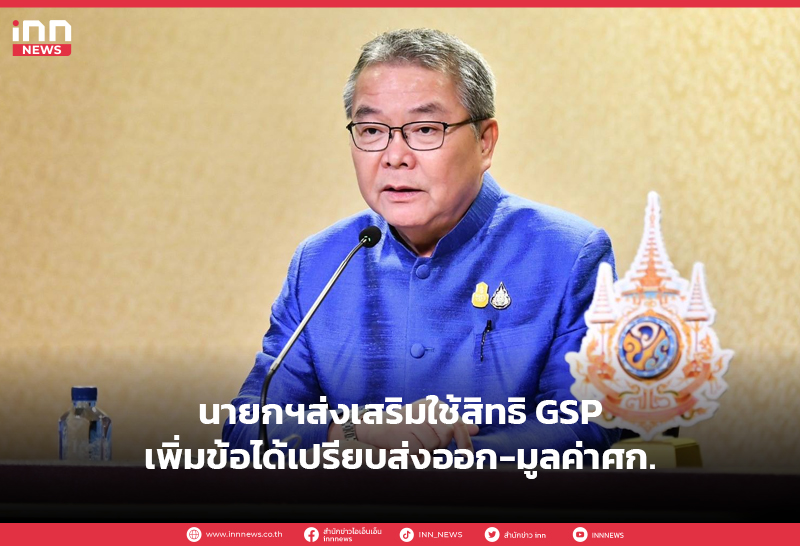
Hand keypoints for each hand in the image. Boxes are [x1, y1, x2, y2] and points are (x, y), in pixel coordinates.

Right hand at [356, 398, 478, 452]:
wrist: (379, 427)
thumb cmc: (408, 426)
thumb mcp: (432, 421)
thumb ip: (453, 424)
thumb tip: (476, 428)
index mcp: (435, 405)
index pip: (457, 423)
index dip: (465, 441)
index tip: (467, 455)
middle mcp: (428, 409)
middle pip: (448, 434)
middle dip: (441, 443)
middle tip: (426, 442)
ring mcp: (418, 420)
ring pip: (436, 443)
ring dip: (429, 449)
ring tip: (415, 441)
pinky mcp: (410, 434)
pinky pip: (423, 451)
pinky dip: (418, 453)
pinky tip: (408, 445)